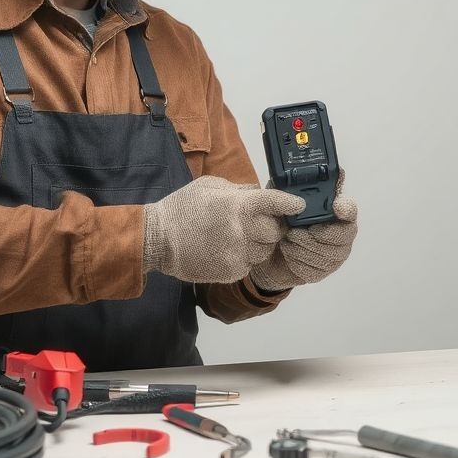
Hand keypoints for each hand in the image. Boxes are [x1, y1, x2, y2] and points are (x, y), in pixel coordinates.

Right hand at [142, 176, 303, 282]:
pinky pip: (250, 264)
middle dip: (270, 226)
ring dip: (258, 244)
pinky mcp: (231, 271)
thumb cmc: (182, 208)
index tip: (299, 205)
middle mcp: (241, 230)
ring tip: (238, 237)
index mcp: (237, 205)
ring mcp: (237, 254)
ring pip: (265, 250)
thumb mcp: (210, 186)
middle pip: (275, 231)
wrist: (158, 239)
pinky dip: (245, 257)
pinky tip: (227, 250)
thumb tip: (261, 193)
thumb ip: (239, 189)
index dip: (291, 203)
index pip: (276, 202)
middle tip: (257, 223)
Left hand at [251, 170, 357, 291]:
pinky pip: (312, 268)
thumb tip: (303, 169)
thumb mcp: (284, 200)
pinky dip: (296, 260)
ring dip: (300, 247)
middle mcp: (343, 233)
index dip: (345, 208)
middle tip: (293, 230)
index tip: (336, 206)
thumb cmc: (284, 221)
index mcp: (337, 211)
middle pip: (337, 235)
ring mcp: (336, 255)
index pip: (350, 209)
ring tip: (288, 239)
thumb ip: (293, 185)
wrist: (273, 252)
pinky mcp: (325, 271)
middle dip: (311, 234)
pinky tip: (289, 252)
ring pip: (322, 254)